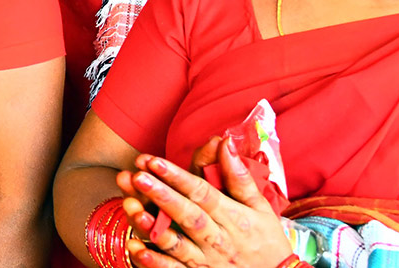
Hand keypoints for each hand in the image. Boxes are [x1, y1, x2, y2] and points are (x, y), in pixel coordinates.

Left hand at [121, 141, 291, 267]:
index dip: (178, 177)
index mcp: (233, 217)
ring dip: (154, 227)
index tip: (154, 161)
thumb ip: (239, 176)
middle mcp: (219, 239)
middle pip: (187, 215)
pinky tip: (137, 249)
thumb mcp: (260, 207)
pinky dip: (156, 262)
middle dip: (162, 195)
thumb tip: (226, 141)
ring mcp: (208, 262)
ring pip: (178, 244)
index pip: (202, 193)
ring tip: (131, 208)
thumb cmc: (267, 240)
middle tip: (138, 176)